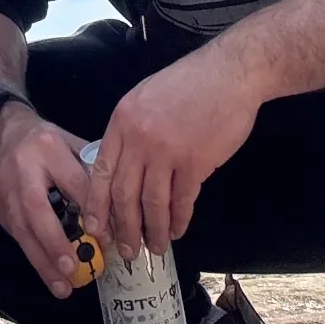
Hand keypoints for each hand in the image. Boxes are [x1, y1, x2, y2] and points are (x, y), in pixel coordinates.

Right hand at [0, 102, 91, 299]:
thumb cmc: (41, 138)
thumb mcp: (68, 142)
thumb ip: (88, 170)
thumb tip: (115, 206)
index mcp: (48, 148)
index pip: (74, 183)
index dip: (91, 212)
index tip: (108, 239)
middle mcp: (22, 169)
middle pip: (37, 209)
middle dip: (55, 242)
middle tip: (73, 268)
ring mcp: (3, 188)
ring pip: (21, 229)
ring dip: (42, 261)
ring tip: (62, 287)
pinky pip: (14, 233)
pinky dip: (32, 253)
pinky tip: (46, 271)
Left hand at [84, 45, 263, 260]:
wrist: (229, 73)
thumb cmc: (190, 83)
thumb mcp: (145, 97)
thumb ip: (131, 130)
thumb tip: (122, 167)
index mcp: (122, 121)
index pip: (101, 171)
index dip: (96, 204)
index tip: (95, 228)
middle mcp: (139, 138)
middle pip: (123, 194)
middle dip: (123, 228)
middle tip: (126, 251)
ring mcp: (167, 151)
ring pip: (152, 203)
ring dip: (153, 230)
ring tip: (155, 247)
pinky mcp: (195, 162)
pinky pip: (182, 200)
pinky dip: (178, 219)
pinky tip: (178, 230)